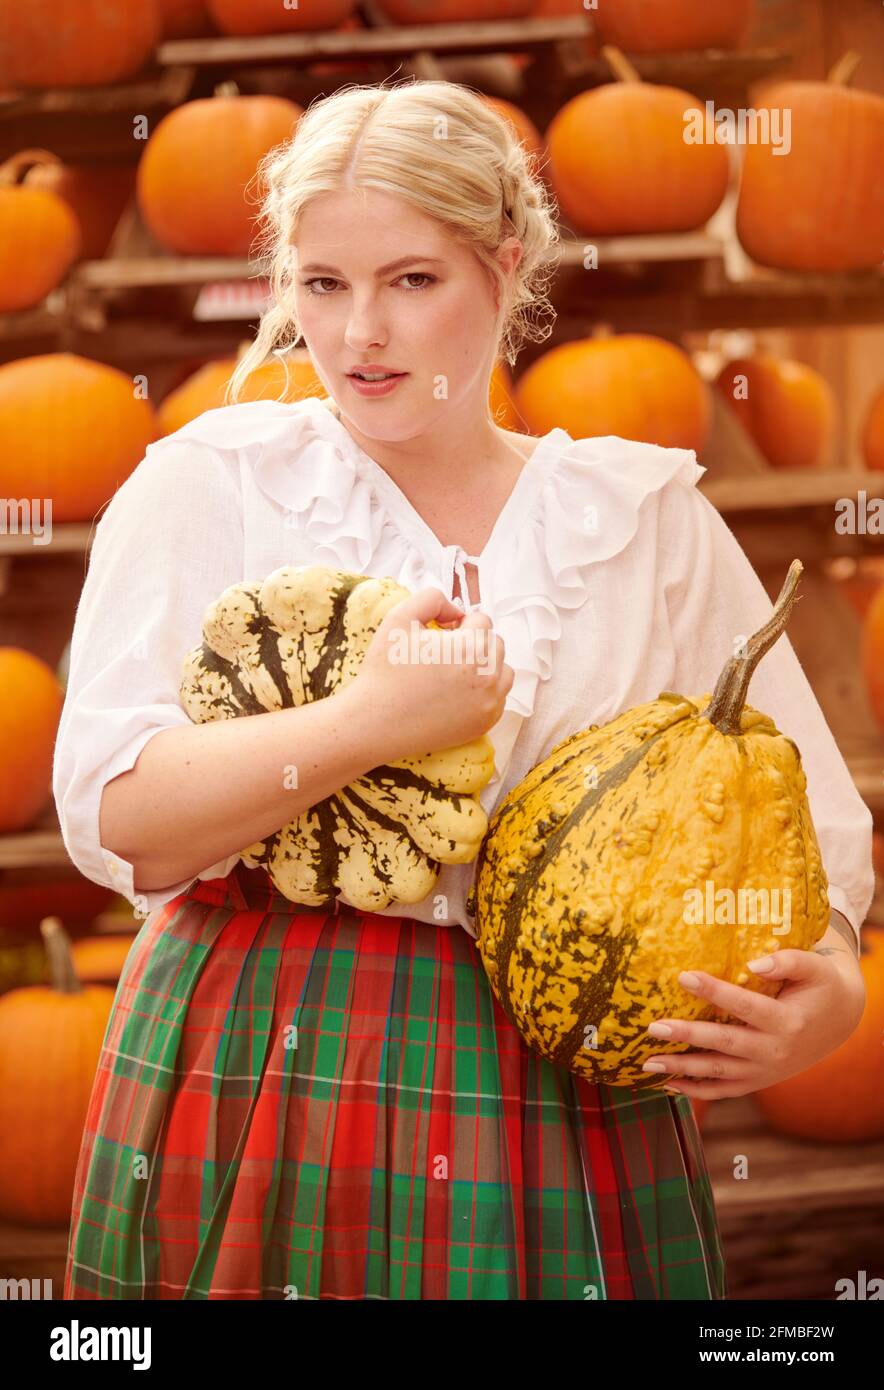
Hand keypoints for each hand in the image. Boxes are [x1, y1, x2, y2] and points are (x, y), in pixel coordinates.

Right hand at [348, 586, 513, 763]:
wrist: (376, 722)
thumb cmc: (386, 670)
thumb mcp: (400, 618)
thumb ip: (433, 599)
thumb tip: (456, 612)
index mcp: (471, 647)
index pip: (482, 620)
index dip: (459, 624)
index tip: (439, 636)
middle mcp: (488, 676)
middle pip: (496, 645)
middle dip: (475, 644)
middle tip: (443, 655)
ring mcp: (489, 703)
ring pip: (502, 671)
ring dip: (485, 666)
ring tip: (454, 673)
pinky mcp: (485, 723)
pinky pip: (498, 698)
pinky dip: (483, 692)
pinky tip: (457, 694)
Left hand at [641, 927, 865, 1099]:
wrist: (838, 1022)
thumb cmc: (820, 987)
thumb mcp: (815, 967)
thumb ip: (788, 961)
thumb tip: (753, 965)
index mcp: (788, 1022)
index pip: (745, 1006)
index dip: (714, 991)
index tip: (683, 976)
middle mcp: (774, 1052)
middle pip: (724, 1044)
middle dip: (687, 1036)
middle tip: (653, 1026)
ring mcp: (764, 1071)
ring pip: (717, 1073)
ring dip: (681, 1069)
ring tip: (647, 1061)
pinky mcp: (756, 1081)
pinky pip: (722, 1091)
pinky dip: (693, 1091)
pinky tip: (664, 1083)